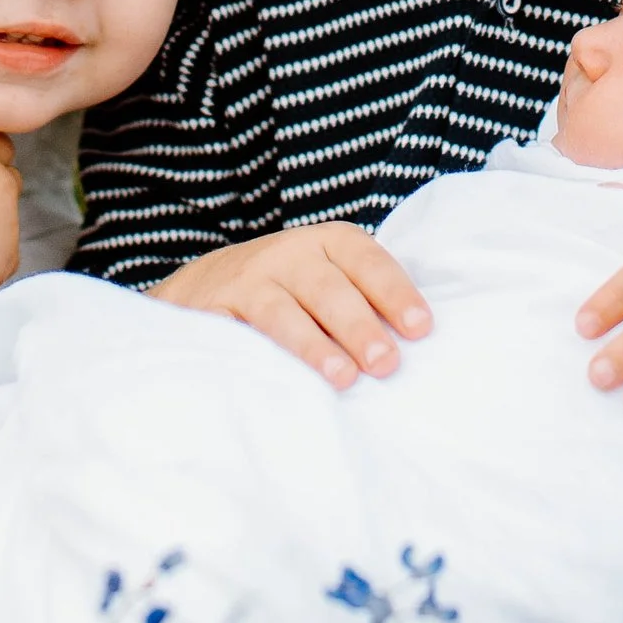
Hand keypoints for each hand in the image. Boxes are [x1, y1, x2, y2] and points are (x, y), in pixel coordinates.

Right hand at [158, 223, 430, 388]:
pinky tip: (278, 380)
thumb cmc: (289, 290)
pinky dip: (257, 355)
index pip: (366, 260)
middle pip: (328, 288)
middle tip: (386, 363)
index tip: (420, 328)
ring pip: (283, 312)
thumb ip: (364, 299)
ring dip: (314, 346)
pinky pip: (237, 334)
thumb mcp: (326, 277)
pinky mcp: (213, 310)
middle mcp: (288, 254)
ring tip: (344, 378)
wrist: (202, 286)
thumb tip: (416, 343)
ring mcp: (248, 280)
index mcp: (327, 242)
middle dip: (359, 325)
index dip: (394, 292)